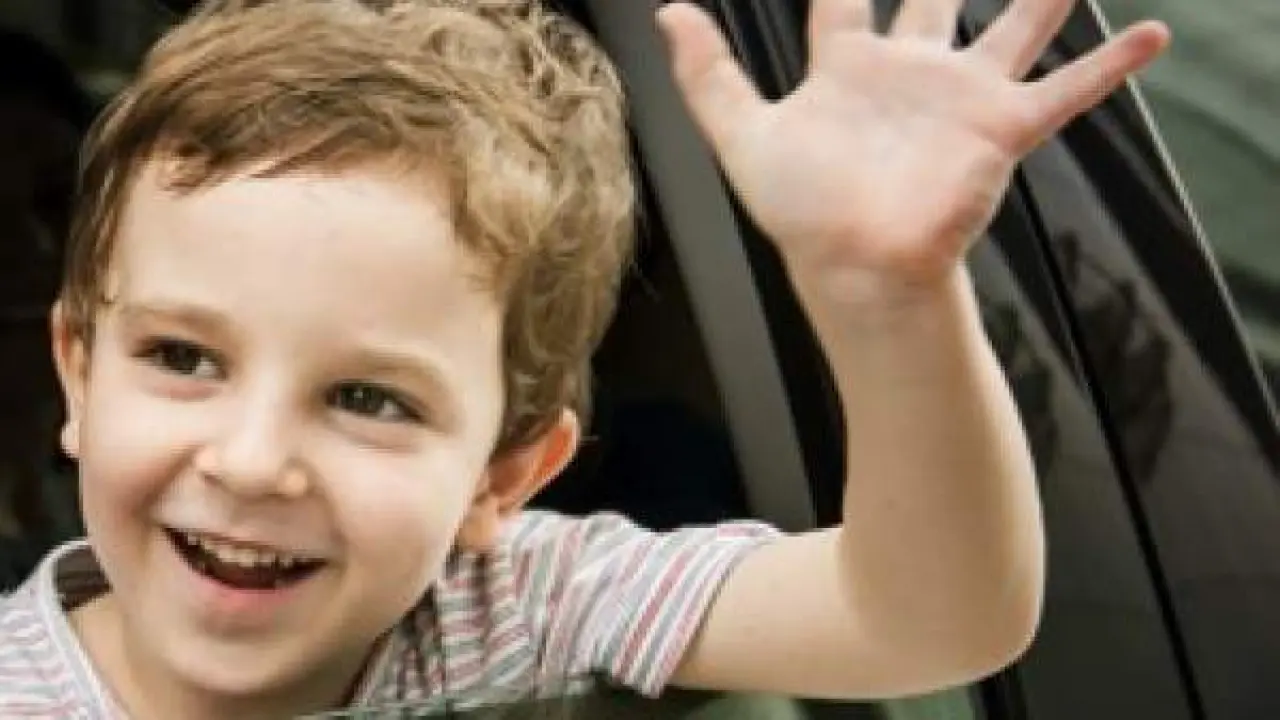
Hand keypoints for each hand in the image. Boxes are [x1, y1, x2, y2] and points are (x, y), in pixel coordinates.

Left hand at [657, 0, 1168, 304]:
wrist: (855, 269)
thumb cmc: (801, 212)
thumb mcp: (743, 136)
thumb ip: (710, 75)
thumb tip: (670, 11)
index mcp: (847, 67)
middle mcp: (910, 72)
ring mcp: (959, 98)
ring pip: (1012, 25)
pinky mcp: (999, 131)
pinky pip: (1066, 91)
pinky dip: (1110, 67)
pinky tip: (1153, 35)